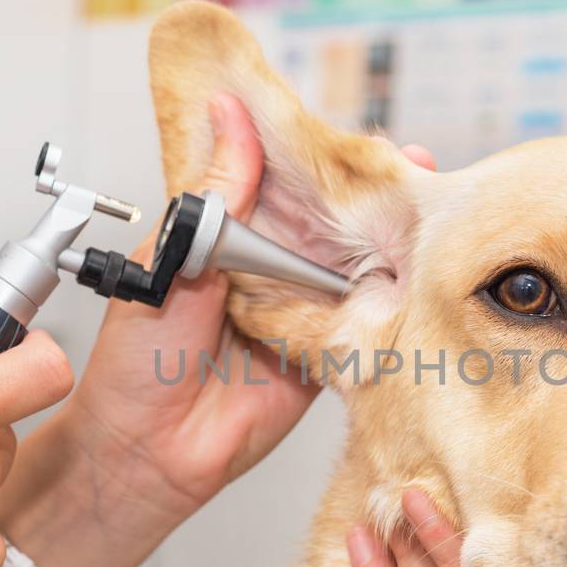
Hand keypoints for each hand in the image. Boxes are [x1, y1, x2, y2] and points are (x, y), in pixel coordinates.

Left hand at [0, 96, 436, 566]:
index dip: (325, 158)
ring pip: (358, 267)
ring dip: (394, 242)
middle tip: (414, 166)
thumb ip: (217, 194)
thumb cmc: (137, 358)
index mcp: (231, 233)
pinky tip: (422, 274)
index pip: (286, 181)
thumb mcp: (171, 256)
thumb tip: (232, 117)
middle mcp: (272, 268)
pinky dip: (393, 304)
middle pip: (334, 220)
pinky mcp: (326, 357)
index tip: (360, 138)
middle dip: (376, 193)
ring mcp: (303, 312)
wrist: (147, 450)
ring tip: (430, 210)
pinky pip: (365, 326)